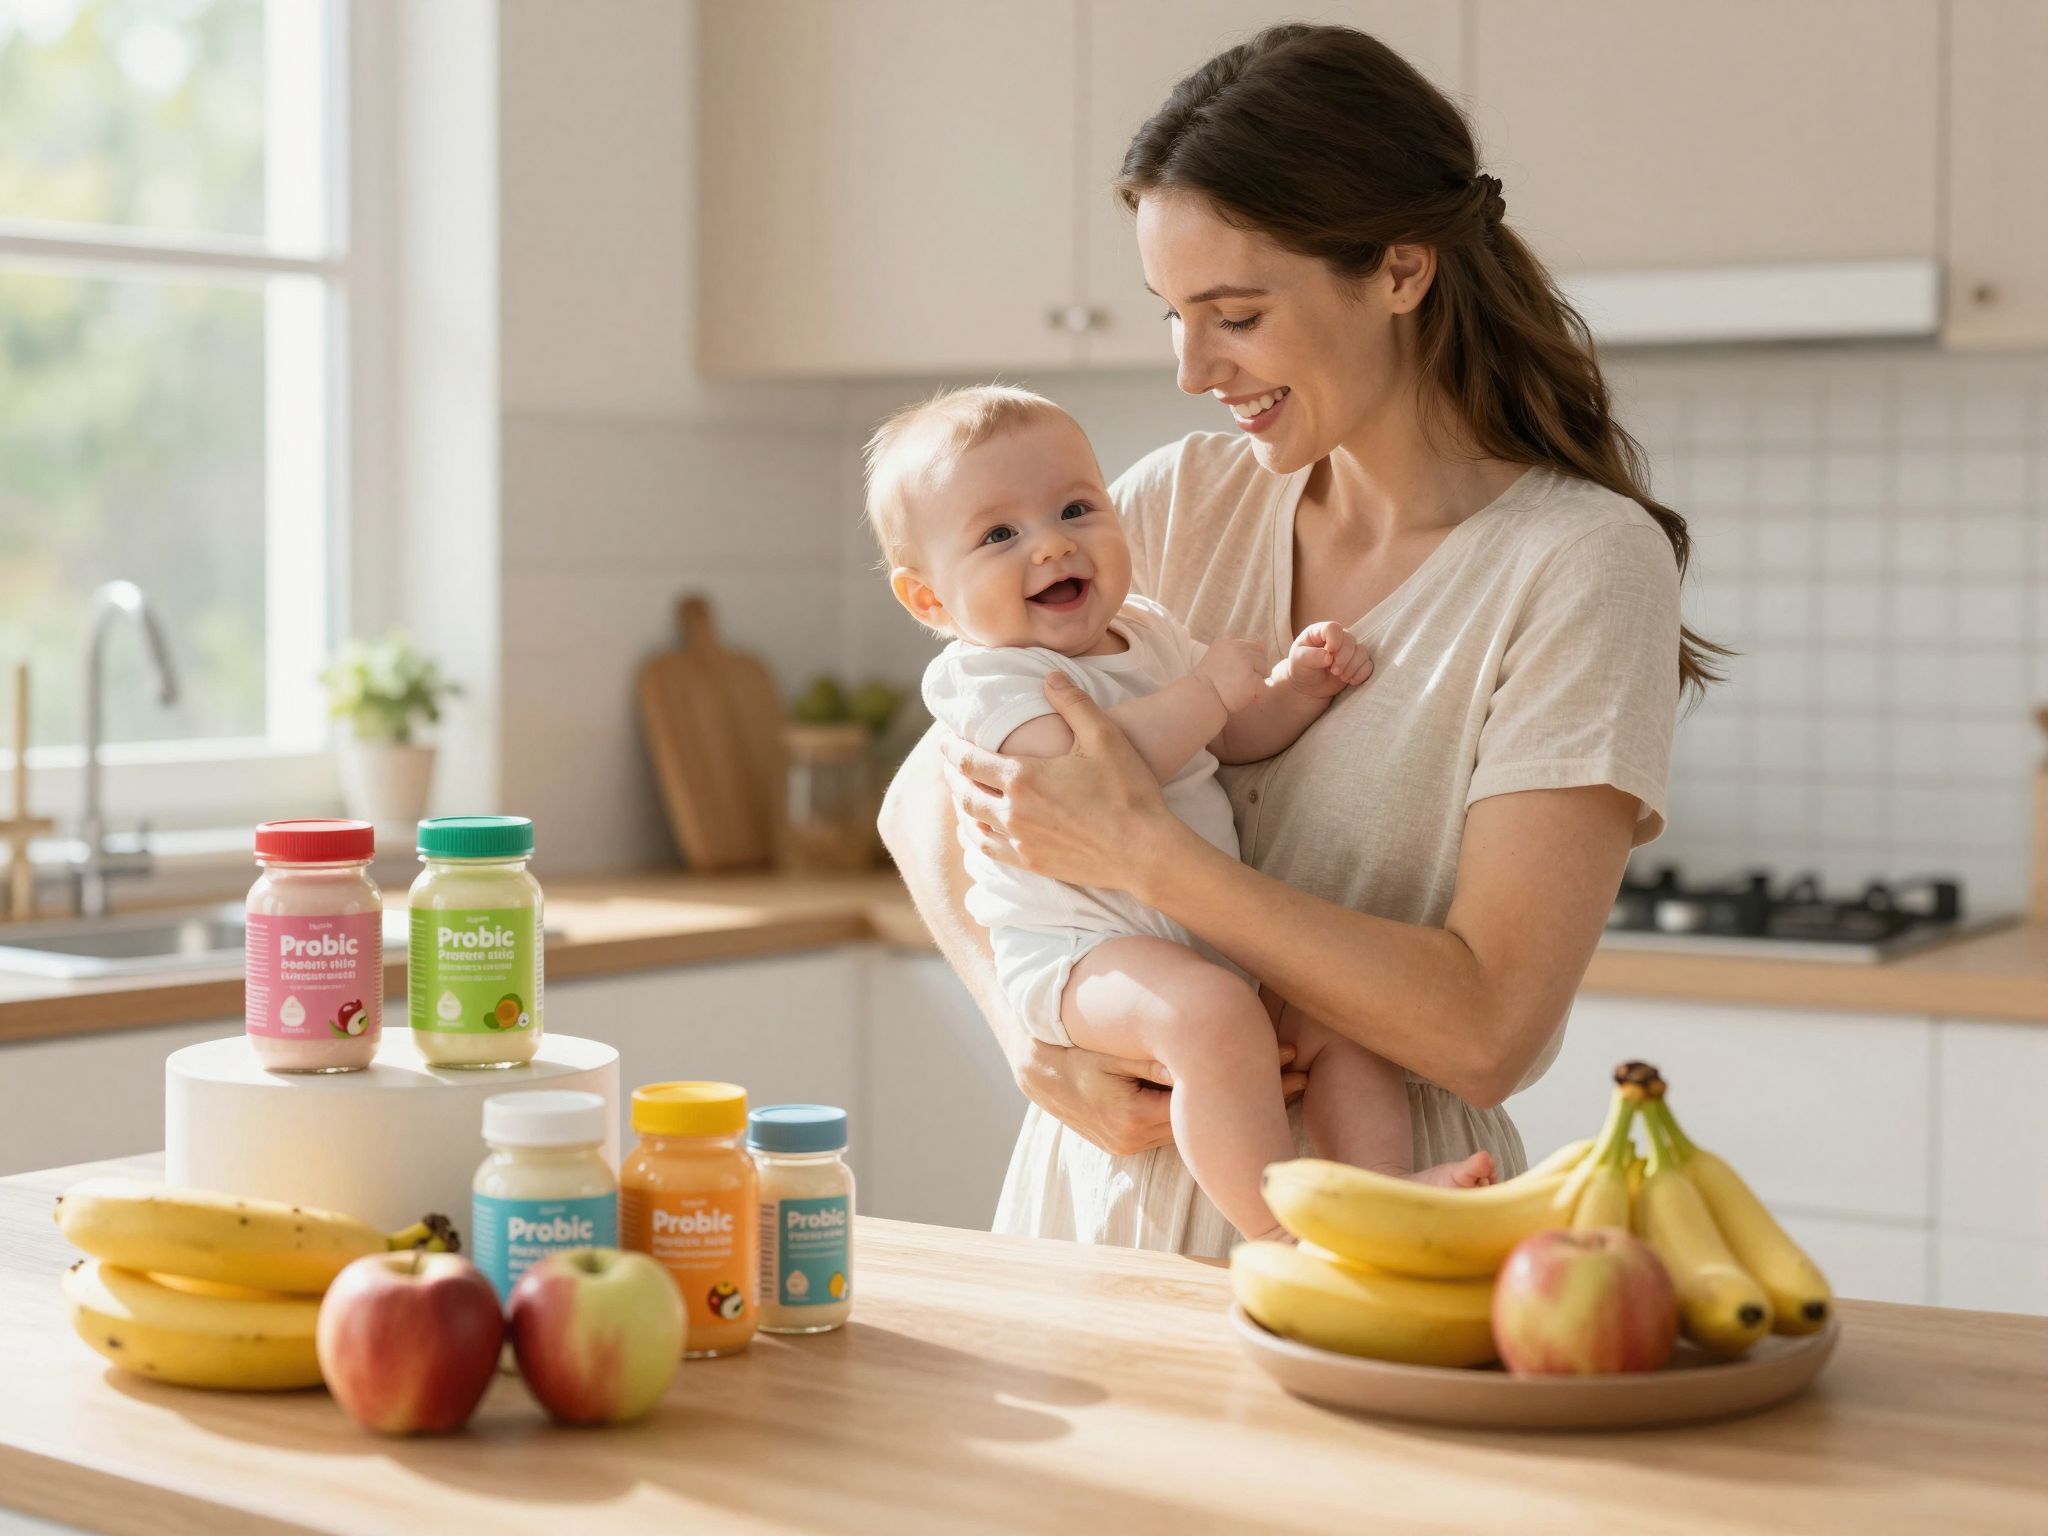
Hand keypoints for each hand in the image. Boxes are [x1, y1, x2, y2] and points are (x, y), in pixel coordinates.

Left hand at [941, 673, 1180, 891]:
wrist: (1144, 851)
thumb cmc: (1128, 791)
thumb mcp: (1105, 736)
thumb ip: (1073, 703)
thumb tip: (1049, 678)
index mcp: (1023, 776)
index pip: (968, 760)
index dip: (951, 747)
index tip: (944, 738)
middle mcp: (1013, 811)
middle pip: (964, 791)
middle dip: (952, 775)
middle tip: (949, 763)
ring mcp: (1020, 841)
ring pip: (973, 823)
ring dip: (961, 805)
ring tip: (961, 793)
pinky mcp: (1032, 863)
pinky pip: (989, 850)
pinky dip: (975, 836)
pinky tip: (977, 831)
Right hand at [1012, 1038, 1308, 1157]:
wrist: (1022, 1047)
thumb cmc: (1066, 1033)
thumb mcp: (1108, 1042)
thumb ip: (1153, 1057)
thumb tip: (1200, 1065)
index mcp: (1128, 1120)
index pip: (1205, 1108)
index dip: (1254, 1084)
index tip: (1292, 1062)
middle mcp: (1128, 1140)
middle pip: (1204, 1119)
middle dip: (1253, 1092)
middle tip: (1300, 1066)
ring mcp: (1123, 1141)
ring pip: (1190, 1121)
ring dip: (1231, 1098)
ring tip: (1283, 1071)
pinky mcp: (1120, 1135)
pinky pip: (1170, 1118)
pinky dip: (1200, 1101)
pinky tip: (1231, 1084)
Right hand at [1195, 638, 1266, 713]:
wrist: (1197, 700)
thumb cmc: (1205, 687)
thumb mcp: (1216, 662)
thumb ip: (1234, 659)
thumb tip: (1260, 665)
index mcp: (1228, 644)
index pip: (1257, 646)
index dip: (1256, 661)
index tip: (1247, 674)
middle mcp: (1237, 649)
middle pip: (1263, 656)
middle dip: (1258, 671)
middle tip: (1243, 685)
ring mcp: (1244, 664)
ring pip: (1265, 671)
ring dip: (1258, 683)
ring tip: (1241, 692)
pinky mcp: (1250, 680)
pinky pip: (1264, 688)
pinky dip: (1257, 697)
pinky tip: (1244, 700)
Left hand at [1278, 621, 1371, 699]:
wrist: (1307, 686)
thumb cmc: (1301, 668)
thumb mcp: (1298, 661)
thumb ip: (1311, 656)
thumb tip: (1328, 657)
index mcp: (1320, 632)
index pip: (1333, 628)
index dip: (1335, 640)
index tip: (1329, 653)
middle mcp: (1337, 638)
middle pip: (1350, 640)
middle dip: (1343, 658)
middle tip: (1334, 671)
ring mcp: (1349, 650)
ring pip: (1362, 652)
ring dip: (1352, 667)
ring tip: (1340, 677)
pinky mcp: (1357, 663)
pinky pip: (1368, 665)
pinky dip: (1361, 674)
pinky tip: (1350, 681)